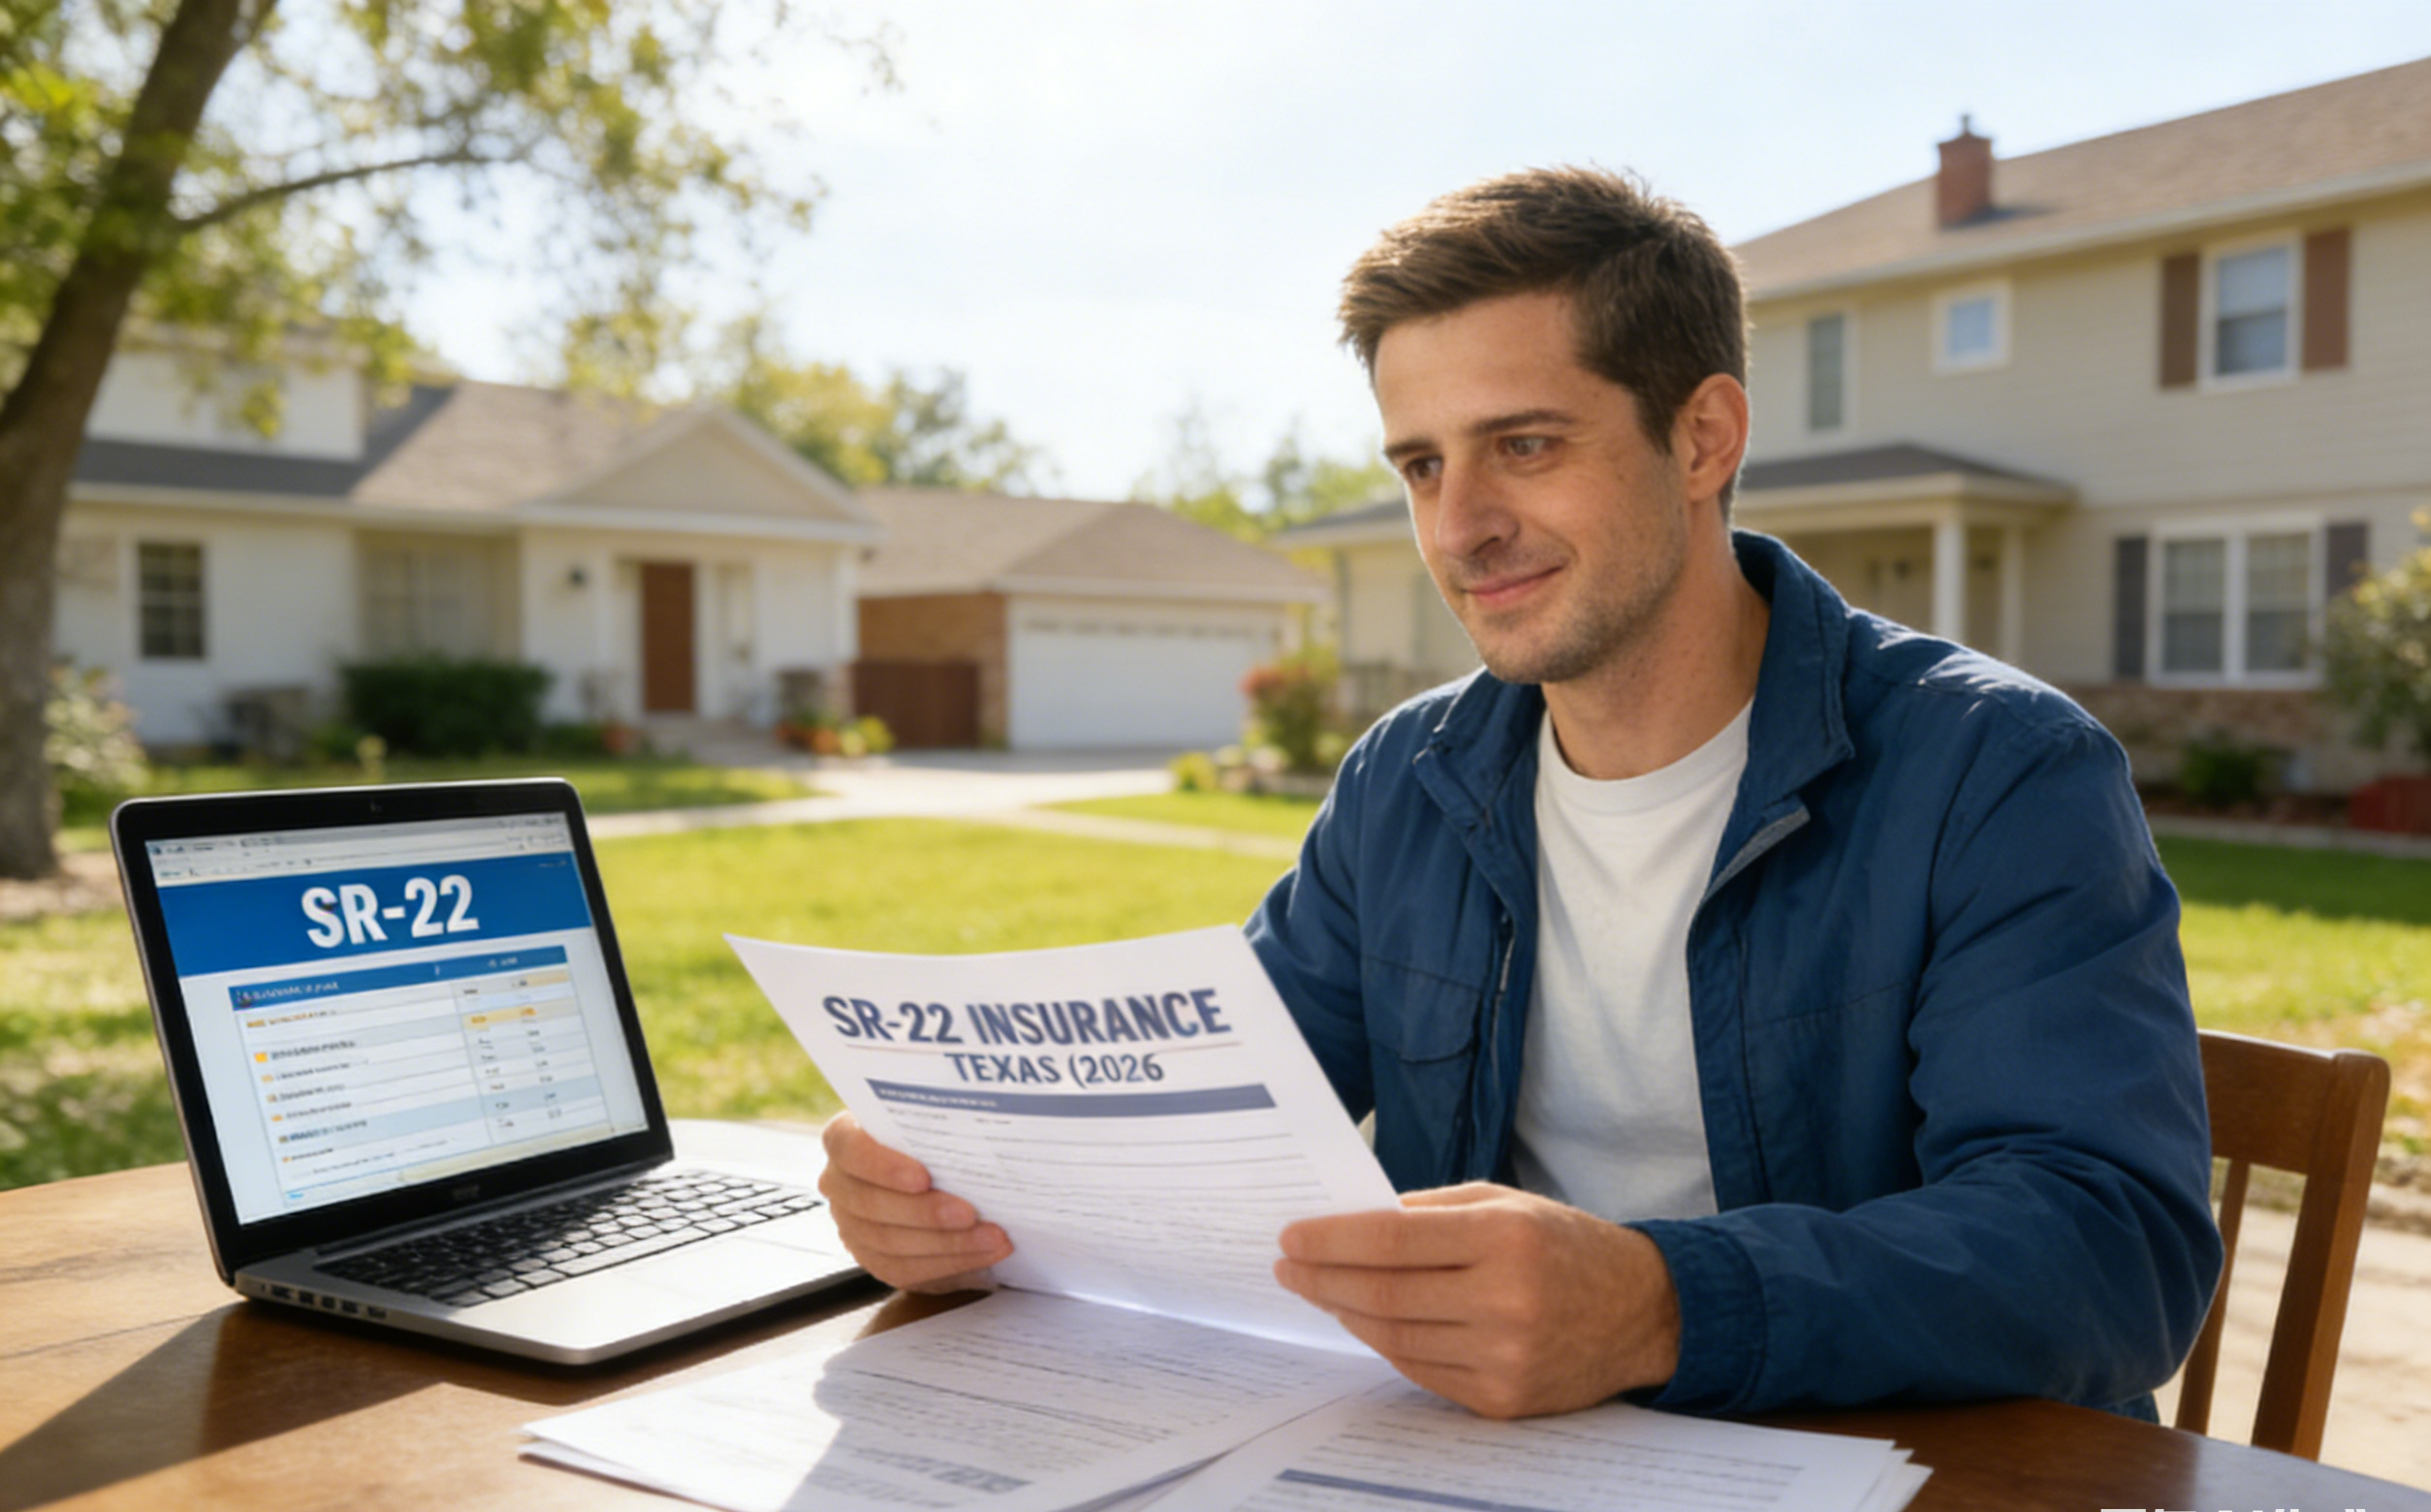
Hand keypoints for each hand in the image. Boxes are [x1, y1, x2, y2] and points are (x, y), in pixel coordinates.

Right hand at [818, 1111, 1011, 1292]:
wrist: (937, 1170)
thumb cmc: (932, 1138)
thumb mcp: (931, 1122)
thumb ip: (939, 1124)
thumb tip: (979, 1127)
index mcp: (845, 1139)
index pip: (850, 1149)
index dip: (884, 1166)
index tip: (924, 1177)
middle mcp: (839, 1183)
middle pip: (872, 1204)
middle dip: (926, 1212)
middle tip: (970, 1213)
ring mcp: (852, 1225)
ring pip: (890, 1243)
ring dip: (948, 1242)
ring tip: (991, 1236)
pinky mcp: (874, 1258)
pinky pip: (906, 1269)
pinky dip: (950, 1262)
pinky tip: (984, 1252)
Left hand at [1273, 1183, 1679, 1418]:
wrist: (1644, 1312)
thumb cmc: (1566, 1245)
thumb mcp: (1506, 1203)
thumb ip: (1430, 1210)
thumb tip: (1350, 1224)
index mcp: (1504, 1236)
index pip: (1392, 1240)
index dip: (1332, 1241)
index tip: (1291, 1237)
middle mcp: (1505, 1300)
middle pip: (1383, 1294)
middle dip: (1323, 1279)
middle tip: (1288, 1266)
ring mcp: (1504, 1357)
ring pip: (1394, 1337)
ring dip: (1345, 1313)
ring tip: (1319, 1291)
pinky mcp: (1503, 1400)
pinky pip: (1421, 1371)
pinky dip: (1385, 1344)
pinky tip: (1364, 1321)